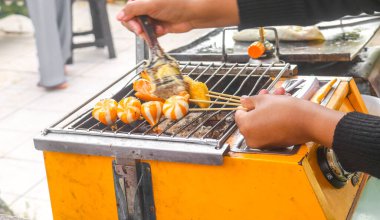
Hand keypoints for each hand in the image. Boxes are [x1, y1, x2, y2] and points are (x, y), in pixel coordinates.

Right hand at [116, 0, 239, 36]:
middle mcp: (145, 8)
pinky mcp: (158, 27)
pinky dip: (154, 35)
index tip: (136, 27)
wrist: (192, 14)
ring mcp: (152, 18)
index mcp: (142, 0)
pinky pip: (150, 34)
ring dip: (147, 32)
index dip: (130, 21)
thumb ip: (133, 9)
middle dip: (138, 28)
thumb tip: (119, 16)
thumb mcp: (151, 4)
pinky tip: (161, 31)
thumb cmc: (176, 5)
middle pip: (132, 22)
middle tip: (143, 31)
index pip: (127, 12)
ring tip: (156, 30)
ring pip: (141, 30)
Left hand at [234, 90, 344, 147]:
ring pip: (261, 122)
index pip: (239, 113)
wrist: (308, 122)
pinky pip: (269, 130)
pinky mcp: (273, 145)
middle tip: (269, 95)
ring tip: (280, 97)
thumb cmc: (286, 110)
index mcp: (245, 126)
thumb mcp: (264, 99)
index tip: (257, 99)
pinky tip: (284, 107)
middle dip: (260, 105)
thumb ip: (250, 101)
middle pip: (251, 118)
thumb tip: (243, 101)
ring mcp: (262, 143)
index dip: (248, 104)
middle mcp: (251, 138)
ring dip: (269, 109)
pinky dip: (274, 120)